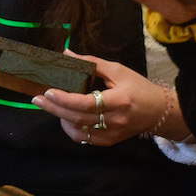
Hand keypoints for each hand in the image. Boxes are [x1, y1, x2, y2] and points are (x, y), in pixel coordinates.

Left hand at [34, 53, 170, 145]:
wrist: (158, 112)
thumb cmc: (138, 87)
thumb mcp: (118, 70)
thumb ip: (92, 63)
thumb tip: (66, 54)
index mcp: (119, 101)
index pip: (87, 104)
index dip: (65, 99)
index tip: (48, 91)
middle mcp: (115, 121)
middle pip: (78, 118)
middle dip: (54, 108)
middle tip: (37, 98)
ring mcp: (112, 134)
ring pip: (78, 131)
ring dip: (60, 118)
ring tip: (51, 105)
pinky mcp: (109, 142)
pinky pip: (84, 138)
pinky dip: (71, 128)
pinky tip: (66, 117)